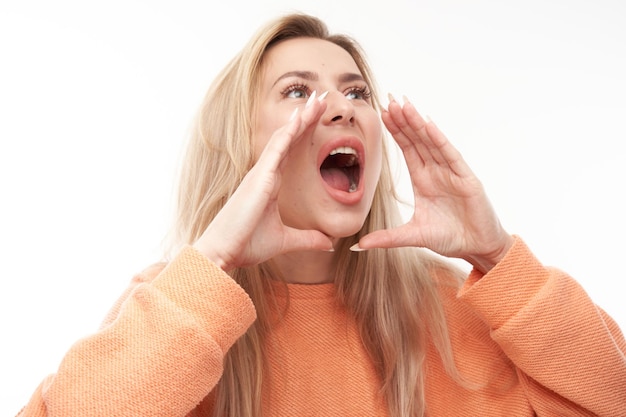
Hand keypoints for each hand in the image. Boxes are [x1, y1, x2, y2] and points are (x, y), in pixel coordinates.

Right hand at [193, 94, 333, 270]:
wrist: (223, 253)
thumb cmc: (246, 244)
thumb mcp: (285, 241)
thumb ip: (308, 239)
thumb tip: (330, 243)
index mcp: (270, 184)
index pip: (291, 151)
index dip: (304, 132)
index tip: (319, 117)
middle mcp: (264, 174)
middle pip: (289, 139)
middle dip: (306, 118)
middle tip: (321, 99)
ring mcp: (260, 174)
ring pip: (283, 139)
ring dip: (301, 119)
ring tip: (317, 101)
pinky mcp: (258, 180)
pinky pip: (276, 151)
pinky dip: (288, 133)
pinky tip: (300, 118)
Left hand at [356, 96, 512, 272]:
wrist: (478, 248)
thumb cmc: (450, 238)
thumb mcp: (413, 236)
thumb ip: (387, 238)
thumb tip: (358, 245)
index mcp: (423, 179)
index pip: (407, 149)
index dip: (395, 131)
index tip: (381, 114)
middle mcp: (436, 171)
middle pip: (417, 140)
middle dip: (403, 120)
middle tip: (388, 99)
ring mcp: (452, 172)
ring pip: (431, 142)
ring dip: (417, 123)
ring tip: (404, 104)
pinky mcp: (467, 179)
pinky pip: (450, 155)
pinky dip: (439, 139)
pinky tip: (427, 124)